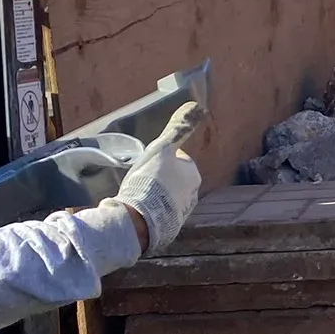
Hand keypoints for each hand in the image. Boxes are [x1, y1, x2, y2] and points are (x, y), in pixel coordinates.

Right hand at [115, 102, 204, 254]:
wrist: (139, 220)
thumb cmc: (150, 180)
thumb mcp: (162, 148)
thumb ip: (178, 128)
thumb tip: (197, 105)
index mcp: (193, 175)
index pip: (177, 159)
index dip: (161, 158)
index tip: (148, 163)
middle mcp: (193, 195)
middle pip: (172, 178)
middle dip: (159, 177)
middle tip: (140, 178)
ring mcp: (181, 213)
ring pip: (166, 196)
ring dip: (154, 195)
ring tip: (137, 195)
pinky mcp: (169, 228)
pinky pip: (159, 214)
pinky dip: (150, 211)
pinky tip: (138, 209)